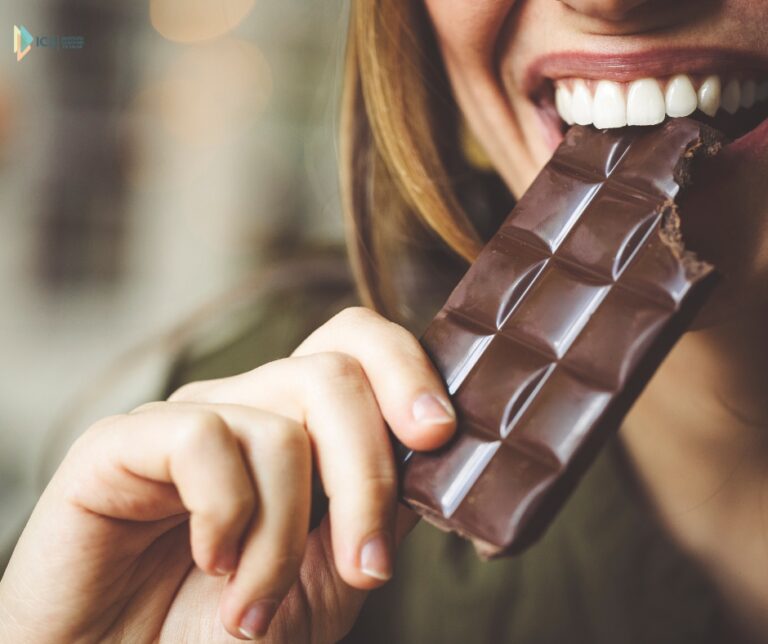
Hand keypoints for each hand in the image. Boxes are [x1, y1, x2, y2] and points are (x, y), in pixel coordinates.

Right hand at [0, 307, 455, 641]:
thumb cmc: (222, 635)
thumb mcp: (328, 580)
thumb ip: (377, 511)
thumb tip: (434, 455)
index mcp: (298, 430)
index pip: (355, 347)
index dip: (406, 372)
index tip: (439, 437)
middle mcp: (246, 410)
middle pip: (334, 372)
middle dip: (368, 475)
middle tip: (366, 566)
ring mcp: (187, 420)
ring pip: (280, 423)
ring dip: (286, 536)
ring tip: (258, 607)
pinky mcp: (121, 442)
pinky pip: (203, 439)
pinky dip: (226, 517)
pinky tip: (210, 564)